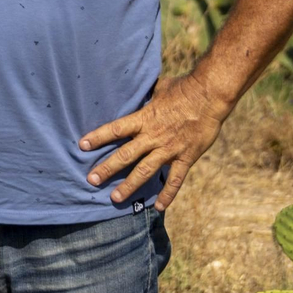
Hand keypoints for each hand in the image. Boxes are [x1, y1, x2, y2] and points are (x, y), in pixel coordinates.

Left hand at [78, 72, 231, 210]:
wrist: (210, 96)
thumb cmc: (184, 88)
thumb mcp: (160, 87)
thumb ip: (147, 94)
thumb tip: (138, 85)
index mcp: (145, 118)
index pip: (116, 129)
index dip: (98, 137)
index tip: (82, 145)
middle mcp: (153, 136)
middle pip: (125, 155)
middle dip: (107, 168)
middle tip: (91, 180)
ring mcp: (169, 149)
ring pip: (145, 172)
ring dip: (129, 186)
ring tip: (115, 199)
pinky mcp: (186, 157)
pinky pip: (175, 180)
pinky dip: (167, 195)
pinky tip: (159, 207)